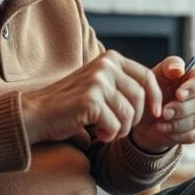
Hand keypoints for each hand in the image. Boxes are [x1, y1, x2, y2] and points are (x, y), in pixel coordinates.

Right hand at [21, 50, 160, 143]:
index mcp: (111, 59)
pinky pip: (115, 124)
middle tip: (119, 128)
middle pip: (140, 97)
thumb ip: (123, 84)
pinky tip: (98, 134)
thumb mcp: (100, 86)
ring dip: (121, 130)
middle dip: (135, 119)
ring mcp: (98, 81)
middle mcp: (106, 65)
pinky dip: (109, 135)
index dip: (155, 98)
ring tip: (107, 132)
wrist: (36, 113)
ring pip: (129, 113)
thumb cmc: (71, 105)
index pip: (147, 77)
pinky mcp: (91, 99)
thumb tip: (157, 97)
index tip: (156, 114)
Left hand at [130, 56, 194, 152]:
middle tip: (164, 112)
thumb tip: (179, 69)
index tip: (178, 94)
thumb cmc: (153, 92)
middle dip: (181, 109)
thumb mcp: (156, 76)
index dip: (193, 88)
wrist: (146, 118)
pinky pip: (194, 135)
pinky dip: (177, 135)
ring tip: (160, 123)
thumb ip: (168, 66)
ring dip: (177, 123)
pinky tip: (165, 131)